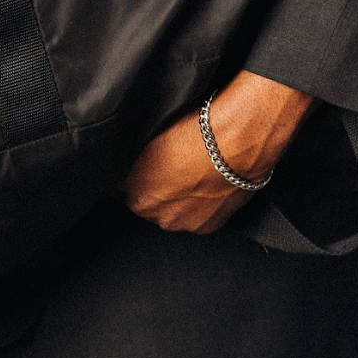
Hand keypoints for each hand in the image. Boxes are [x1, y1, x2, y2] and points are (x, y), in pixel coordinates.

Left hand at [120, 71, 316, 233]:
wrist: (238, 141)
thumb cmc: (195, 131)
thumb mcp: (149, 135)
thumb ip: (133, 153)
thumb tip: (127, 157)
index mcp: (137, 195)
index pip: (120, 188)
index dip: (127, 173)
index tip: (133, 164)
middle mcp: (159, 216)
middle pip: (146, 202)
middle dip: (151, 186)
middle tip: (165, 163)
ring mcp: (185, 223)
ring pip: (172, 210)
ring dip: (175, 196)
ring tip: (187, 170)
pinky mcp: (209, 226)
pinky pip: (196, 215)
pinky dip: (197, 203)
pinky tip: (203, 181)